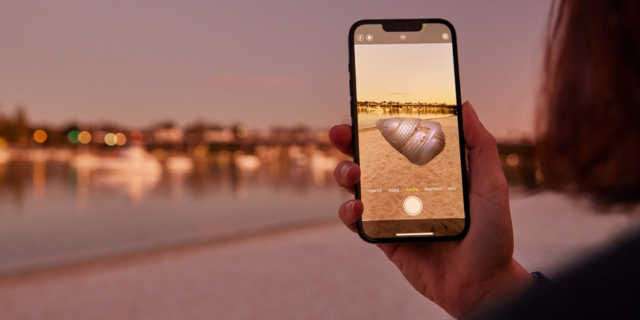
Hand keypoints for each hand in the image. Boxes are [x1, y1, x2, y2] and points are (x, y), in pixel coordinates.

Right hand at [330, 101, 531, 318]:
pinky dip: (349, 212)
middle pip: (371, 159)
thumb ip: (480, 145)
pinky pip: (358, 222)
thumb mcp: (491, 183)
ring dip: (345, 174)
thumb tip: (466, 105)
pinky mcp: (384, 237)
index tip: (365, 109)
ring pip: (358, 187)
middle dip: (350, 143)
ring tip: (352, 173)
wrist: (483, 284)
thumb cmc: (492, 234)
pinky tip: (358, 206)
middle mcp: (407, 188)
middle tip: (340, 133)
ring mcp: (393, 212)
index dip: (379, 125)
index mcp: (429, 171)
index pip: (399, 141)